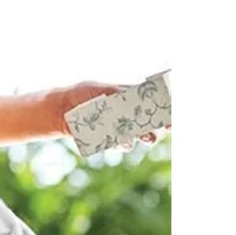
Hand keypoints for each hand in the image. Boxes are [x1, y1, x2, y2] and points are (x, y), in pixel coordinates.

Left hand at [47, 81, 169, 150]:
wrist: (62, 110)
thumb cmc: (84, 94)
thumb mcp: (103, 90)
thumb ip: (121, 94)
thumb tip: (138, 97)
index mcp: (129, 99)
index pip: (153, 103)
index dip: (165, 109)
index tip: (173, 114)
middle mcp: (127, 116)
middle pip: (150, 123)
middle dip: (159, 126)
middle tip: (166, 128)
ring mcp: (118, 130)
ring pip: (137, 136)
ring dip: (143, 136)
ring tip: (145, 136)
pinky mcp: (107, 141)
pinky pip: (119, 144)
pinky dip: (121, 142)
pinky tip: (118, 140)